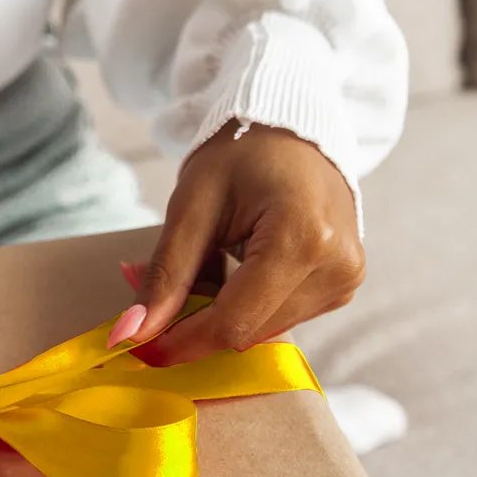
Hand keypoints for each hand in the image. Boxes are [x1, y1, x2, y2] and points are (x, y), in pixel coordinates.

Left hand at [109, 124, 363, 364]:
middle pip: (248, 332)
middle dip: (196, 322)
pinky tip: (236, 267)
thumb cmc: (241, 154)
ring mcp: (345, 279)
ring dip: (221, 313)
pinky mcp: (343, 286)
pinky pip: (279, 317)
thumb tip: (130, 335)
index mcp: (303, 238)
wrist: (292, 129)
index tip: (138, 347)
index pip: (233, 322)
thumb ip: (165, 275)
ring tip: (209, 261)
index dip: (181, 342)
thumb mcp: (191, 206)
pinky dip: (246, 305)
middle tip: (161, 288)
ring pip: (261, 330)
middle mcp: (337, 267)